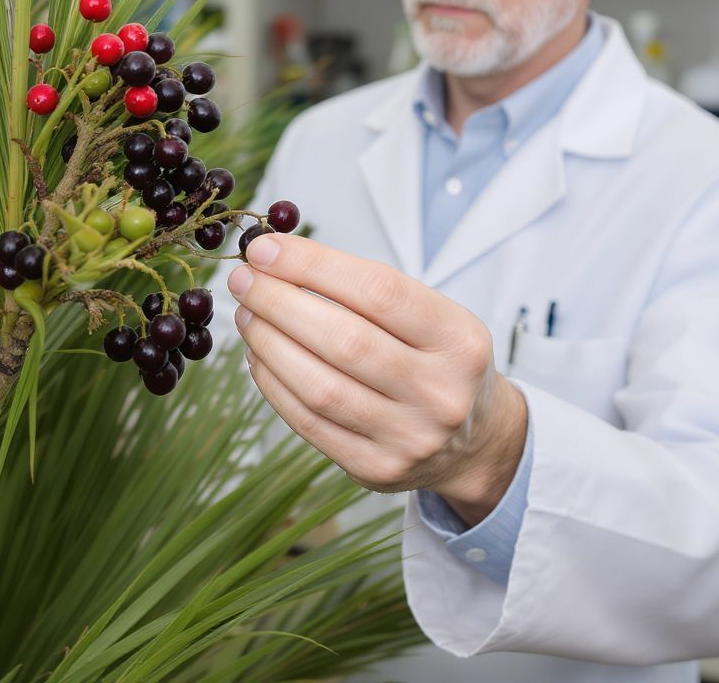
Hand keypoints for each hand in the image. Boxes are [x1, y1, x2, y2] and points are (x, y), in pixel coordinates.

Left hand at [228, 233, 527, 521]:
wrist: (475, 441)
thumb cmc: (438, 360)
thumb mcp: (432, 315)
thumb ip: (365, 289)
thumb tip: (278, 260)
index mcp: (459, 339)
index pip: (378, 290)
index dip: (313, 265)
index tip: (266, 250)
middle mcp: (440, 391)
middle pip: (344, 340)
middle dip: (279, 303)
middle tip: (243, 280)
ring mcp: (409, 437)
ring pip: (320, 386)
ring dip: (269, 343)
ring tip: (247, 315)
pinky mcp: (377, 469)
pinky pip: (309, 423)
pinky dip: (274, 384)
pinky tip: (259, 356)